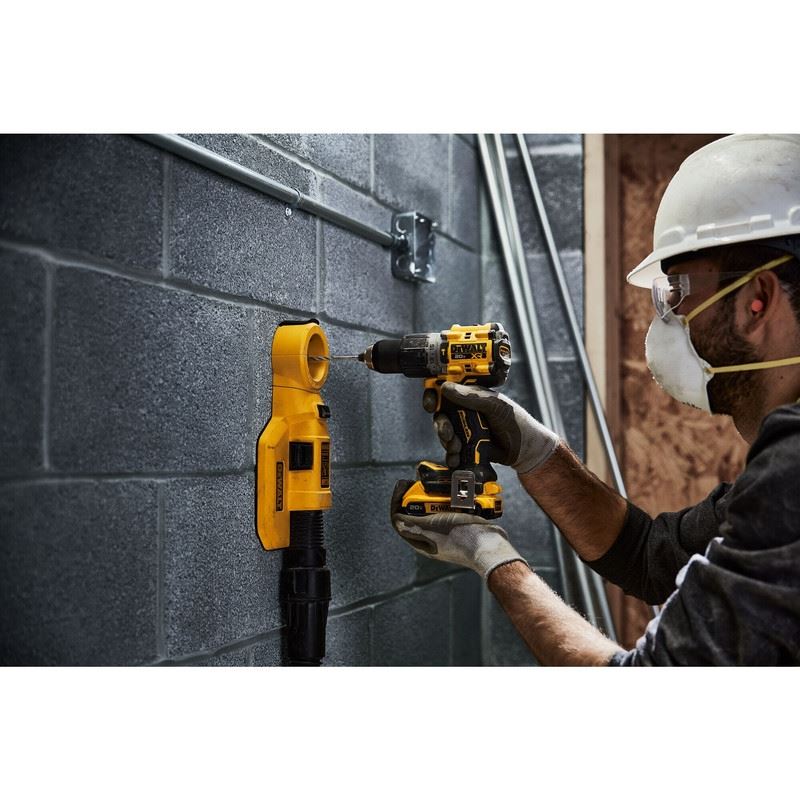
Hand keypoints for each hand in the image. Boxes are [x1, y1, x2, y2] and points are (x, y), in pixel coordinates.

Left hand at [390, 480, 527, 580]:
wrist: (491, 545)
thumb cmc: (462, 539)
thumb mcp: (433, 529)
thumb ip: (413, 524)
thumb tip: (395, 519)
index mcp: (422, 542)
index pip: (400, 520)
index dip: (397, 502)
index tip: (403, 485)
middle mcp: (432, 537)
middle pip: (416, 512)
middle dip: (416, 494)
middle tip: (420, 480)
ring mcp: (446, 531)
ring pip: (433, 509)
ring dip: (433, 494)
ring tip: (437, 482)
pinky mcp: (460, 525)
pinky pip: (449, 510)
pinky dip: (449, 498)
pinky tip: (452, 489)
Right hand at [433, 382, 559, 474]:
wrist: (525, 450)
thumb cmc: (515, 422)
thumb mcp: (495, 405)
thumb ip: (472, 397)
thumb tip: (446, 387)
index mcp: (470, 396)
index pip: (445, 390)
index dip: (434, 394)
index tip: (431, 402)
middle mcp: (464, 411)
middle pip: (440, 414)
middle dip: (440, 424)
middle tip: (448, 432)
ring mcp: (464, 429)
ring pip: (443, 433)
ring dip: (446, 440)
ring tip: (456, 446)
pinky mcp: (465, 446)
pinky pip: (451, 449)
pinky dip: (450, 454)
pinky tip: (456, 457)